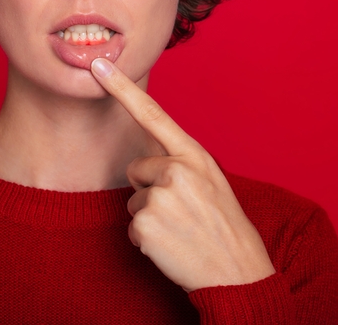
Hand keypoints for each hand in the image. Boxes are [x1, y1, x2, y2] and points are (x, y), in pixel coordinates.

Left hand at [90, 58, 276, 291]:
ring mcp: (161, 197)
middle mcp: (177, 170)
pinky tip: (172, 246)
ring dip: (150, 217)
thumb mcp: (210, 181)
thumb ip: (181, 162)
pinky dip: (147, 240)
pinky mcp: (147, 225)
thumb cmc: (224, 227)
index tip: (99, 65)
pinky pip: (132, 228)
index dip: (122, 88)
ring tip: (181, 230)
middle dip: (150, 189)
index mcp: (194, 155)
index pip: (153, 114)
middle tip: (181, 212)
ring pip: (133, 200)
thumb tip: (149, 154)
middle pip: (136, 168)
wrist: (238, 273)